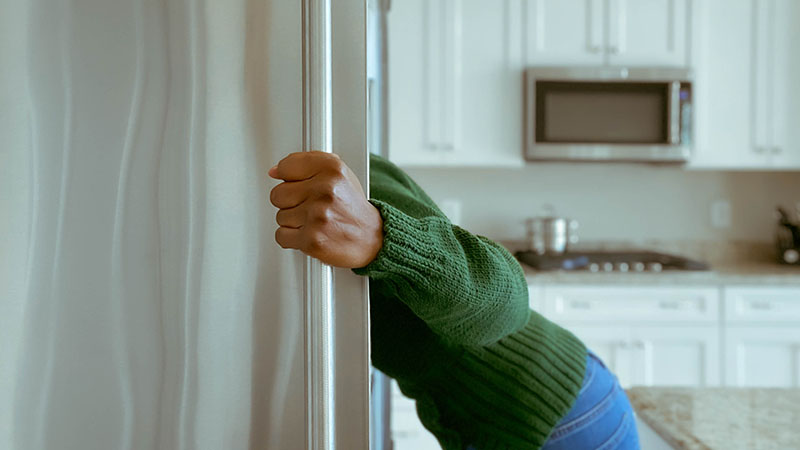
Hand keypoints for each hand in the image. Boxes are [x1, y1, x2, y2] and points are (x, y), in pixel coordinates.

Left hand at [268, 151, 382, 268]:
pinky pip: (282, 235)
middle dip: (290, 202)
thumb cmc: (352, 207)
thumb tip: (274, 171)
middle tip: (310, 206)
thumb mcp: (337, 174)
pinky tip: (310, 233)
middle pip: (278, 194)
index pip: (286, 166)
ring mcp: (318, 215)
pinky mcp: (312, 239)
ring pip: (280, 216)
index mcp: (332, 168)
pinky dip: (292, 238)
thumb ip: (307, 165)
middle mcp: (325, 189)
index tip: (297, 184)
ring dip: (294, 221)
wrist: (372, 238)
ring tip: (315, 221)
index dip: (288, 178)